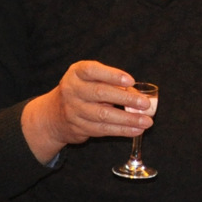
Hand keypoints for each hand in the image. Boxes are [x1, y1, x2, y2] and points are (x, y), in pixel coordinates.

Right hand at [21, 61, 151, 162]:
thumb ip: (112, 83)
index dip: (112, 75)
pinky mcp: (78, 128)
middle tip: (145, 104)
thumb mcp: (92, 80)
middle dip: (126, 99)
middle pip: (100, 93)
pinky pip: (103, 130)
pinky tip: (136, 130)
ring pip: (103, 115)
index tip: (131, 81)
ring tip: (146, 121)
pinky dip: (122, 130)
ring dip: (128, 119)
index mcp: (76, 73)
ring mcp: (73, 110)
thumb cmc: (83, 91)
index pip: (92, 71)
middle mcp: (72, 90)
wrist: (55, 115)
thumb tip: (138, 95)